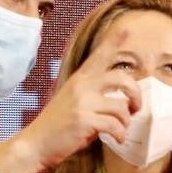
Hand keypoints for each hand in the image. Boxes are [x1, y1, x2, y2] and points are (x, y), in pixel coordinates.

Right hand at [0, 29, 141, 171]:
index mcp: (79, 79)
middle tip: (135, 108)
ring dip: (126, 122)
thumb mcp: (73, 100)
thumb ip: (93, 94)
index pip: (99, 56)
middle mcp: (82, 86)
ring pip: (121, 107)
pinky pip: (114, 125)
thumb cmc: (57, 125)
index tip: (127, 28)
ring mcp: (82, 102)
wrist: (35, 143)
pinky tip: (117, 139)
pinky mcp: (84, 120)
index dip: (114, 42)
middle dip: (136, 95)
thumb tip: (121, 101)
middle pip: (121, 79)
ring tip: (121, 131)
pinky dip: (120, 135)